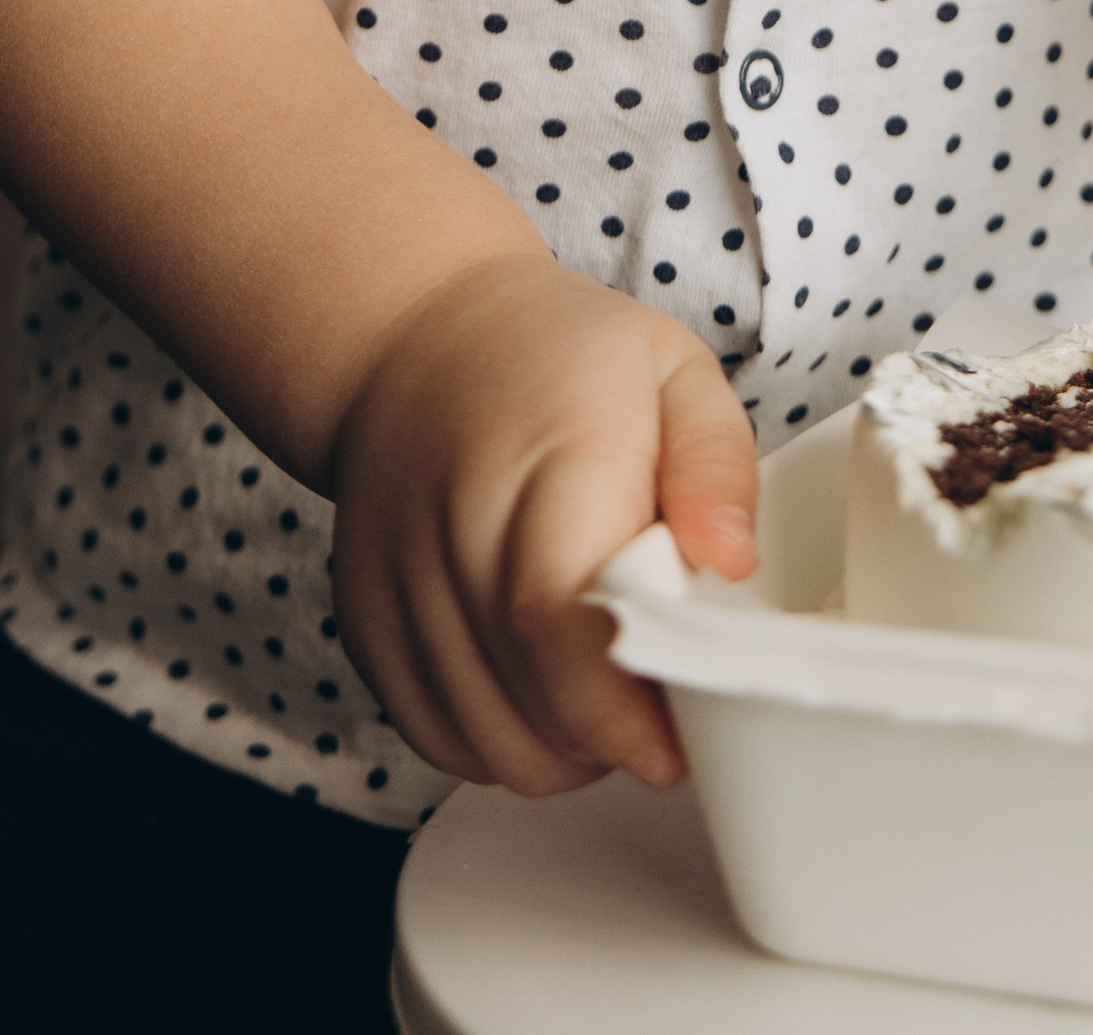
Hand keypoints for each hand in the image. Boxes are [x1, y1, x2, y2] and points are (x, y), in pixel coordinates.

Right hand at [329, 252, 758, 792]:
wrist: (413, 340)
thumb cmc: (559, 359)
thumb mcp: (672, 369)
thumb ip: (715, 465)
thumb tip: (729, 562)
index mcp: (548, 449)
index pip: (560, 611)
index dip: (621, 705)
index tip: (680, 737)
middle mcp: (456, 516)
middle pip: (526, 693)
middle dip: (608, 740)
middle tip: (659, 715)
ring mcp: (395, 576)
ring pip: (483, 737)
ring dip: (559, 753)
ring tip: (605, 699)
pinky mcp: (363, 622)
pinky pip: (435, 736)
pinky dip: (498, 745)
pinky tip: (541, 698)